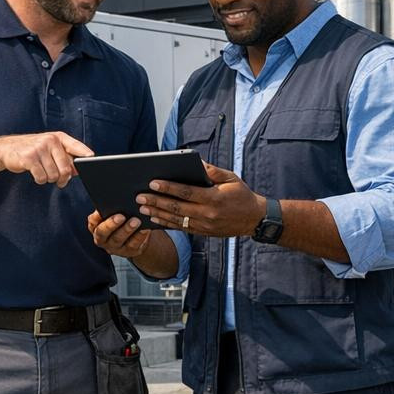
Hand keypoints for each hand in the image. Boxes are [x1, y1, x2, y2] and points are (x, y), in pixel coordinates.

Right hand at [0, 131, 93, 186]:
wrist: (7, 149)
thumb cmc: (32, 150)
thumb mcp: (50, 149)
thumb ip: (65, 157)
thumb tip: (77, 170)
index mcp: (58, 137)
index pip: (76, 146)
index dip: (84, 153)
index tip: (91, 158)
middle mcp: (50, 141)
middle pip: (66, 168)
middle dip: (63, 178)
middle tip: (59, 181)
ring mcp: (39, 148)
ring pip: (54, 175)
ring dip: (49, 179)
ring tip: (42, 172)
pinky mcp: (29, 158)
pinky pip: (41, 178)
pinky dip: (39, 180)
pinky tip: (35, 173)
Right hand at [87, 210, 153, 257]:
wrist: (136, 236)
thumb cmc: (123, 218)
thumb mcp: (115, 212)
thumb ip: (113, 206)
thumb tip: (116, 195)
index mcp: (96, 227)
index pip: (93, 222)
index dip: (96, 217)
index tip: (103, 209)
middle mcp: (102, 239)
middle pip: (103, 233)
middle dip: (111, 224)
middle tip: (121, 216)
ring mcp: (115, 247)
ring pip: (118, 239)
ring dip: (127, 230)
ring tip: (136, 221)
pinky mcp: (129, 252)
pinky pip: (133, 245)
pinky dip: (139, 236)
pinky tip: (145, 228)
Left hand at [138, 162, 266, 237]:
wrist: (254, 219)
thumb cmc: (242, 194)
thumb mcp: (230, 178)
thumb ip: (212, 170)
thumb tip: (195, 161)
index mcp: (214, 198)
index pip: (186, 192)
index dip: (168, 188)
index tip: (152, 183)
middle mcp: (207, 214)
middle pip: (177, 208)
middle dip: (156, 202)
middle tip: (139, 197)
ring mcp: (204, 226)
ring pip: (176, 220)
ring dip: (158, 214)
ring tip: (142, 208)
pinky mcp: (203, 232)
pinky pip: (182, 228)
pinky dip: (167, 224)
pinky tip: (155, 219)